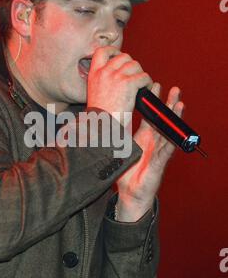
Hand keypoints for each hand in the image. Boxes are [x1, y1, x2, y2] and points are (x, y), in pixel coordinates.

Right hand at [87, 46, 152, 122]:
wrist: (103, 124)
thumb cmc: (100, 114)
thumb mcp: (95, 92)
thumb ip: (103, 79)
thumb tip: (116, 72)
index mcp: (94, 73)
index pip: (102, 51)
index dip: (113, 50)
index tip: (118, 55)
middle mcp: (105, 72)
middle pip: (124, 57)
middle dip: (132, 65)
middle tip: (134, 75)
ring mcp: (116, 76)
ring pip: (136, 65)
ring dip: (140, 74)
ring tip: (141, 84)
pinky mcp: (128, 83)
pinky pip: (143, 76)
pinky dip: (147, 82)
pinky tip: (145, 89)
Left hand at [115, 83, 184, 221]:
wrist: (129, 193)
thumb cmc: (125, 171)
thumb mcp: (119, 149)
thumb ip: (114, 134)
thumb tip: (98, 119)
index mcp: (143, 136)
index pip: (150, 115)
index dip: (153, 101)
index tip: (154, 84)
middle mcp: (153, 142)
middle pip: (164, 120)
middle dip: (169, 104)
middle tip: (174, 88)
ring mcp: (158, 152)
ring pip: (169, 133)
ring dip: (175, 120)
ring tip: (180, 105)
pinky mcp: (159, 165)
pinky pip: (165, 154)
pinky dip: (170, 145)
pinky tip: (176, 136)